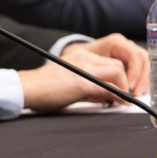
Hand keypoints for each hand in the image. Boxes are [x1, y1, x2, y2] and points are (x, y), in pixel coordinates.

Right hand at [19, 36, 148, 112]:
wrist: (27, 88)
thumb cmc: (45, 88)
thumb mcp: (72, 81)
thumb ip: (91, 84)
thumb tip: (111, 96)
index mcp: (81, 54)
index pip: (111, 60)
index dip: (122, 76)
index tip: (125, 89)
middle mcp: (84, 56)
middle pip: (118, 65)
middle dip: (127, 81)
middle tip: (128, 96)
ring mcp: (84, 68)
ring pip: (118, 72)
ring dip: (124, 88)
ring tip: (122, 101)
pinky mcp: (83, 81)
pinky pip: (110, 85)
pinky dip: (119, 94)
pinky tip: (119, 103)